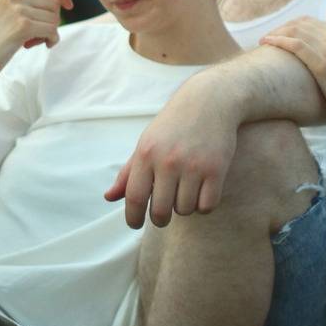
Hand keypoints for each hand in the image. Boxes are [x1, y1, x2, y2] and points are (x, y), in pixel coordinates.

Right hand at [0, 0, 72, 81]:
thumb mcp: (10, 13)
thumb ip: (30, 3)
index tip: (69, 5)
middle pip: (54, 4)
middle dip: (52, 21)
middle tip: (37, 35)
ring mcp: (18, 10)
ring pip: (55, 18)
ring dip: (49, 33)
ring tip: (32, 40)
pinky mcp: (23, 26)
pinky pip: (52, 31)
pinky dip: (51, 40)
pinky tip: (39, 45)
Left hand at [105, 87, 237, 228]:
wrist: (210, 101)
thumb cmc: (173, 126)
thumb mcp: (147, 143)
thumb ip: (128, 172)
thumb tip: (108, 197)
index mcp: (146, 154)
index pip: (134, 198)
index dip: (132, 217)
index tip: (134, 224)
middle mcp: (168, 161)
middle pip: (160, 211)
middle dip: (160, 219)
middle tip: (162, 215)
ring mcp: (193, 166)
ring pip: (185, 209)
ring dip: (184, 208)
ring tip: (185, 193)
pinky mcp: (216, 169)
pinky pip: (207, 206)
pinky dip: (203, 206)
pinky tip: (201, 193)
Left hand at [261, 7, 325, 133]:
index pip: (307, 21)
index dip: (288, 26)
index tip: (276, 35)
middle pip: (299, 25)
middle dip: (280, 29)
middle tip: (266, 38)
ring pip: (295, 32)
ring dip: (275, 33)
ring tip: (263, 41)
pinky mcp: (323, 65)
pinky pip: (296, 46)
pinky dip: (279, 41)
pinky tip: (267, 43)